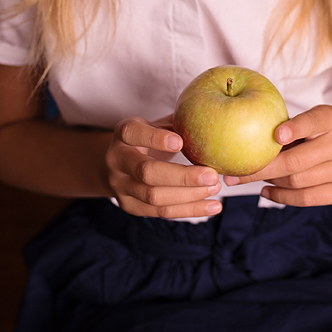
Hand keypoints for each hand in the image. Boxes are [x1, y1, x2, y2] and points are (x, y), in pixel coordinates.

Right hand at [106, 116, 221, 218]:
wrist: (119, 165)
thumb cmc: (148, 139)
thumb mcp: (156, 125)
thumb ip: (176, 124)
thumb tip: (209, 120)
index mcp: (123, 134)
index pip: (132, 133)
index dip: (155, 138)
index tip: (180, 142)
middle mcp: (116, 161)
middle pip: (146, 172)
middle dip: (182, 176)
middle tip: (211, 175)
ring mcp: (121, 187)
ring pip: (155, 197)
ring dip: (189, 195)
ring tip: (215, 187)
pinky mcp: (131, 206)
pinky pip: (162, 212)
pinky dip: (190, 210)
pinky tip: (213, 205)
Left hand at [223, 104, 331, 206]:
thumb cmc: (312, 135)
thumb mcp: (303, 123)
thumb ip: (282, 128)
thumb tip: (237, 140)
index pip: (314, 120)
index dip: (296, 128)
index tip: (276, 135)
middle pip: (297, 160)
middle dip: (261, 168)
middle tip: (233, 173)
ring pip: (298, 181)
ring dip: (270, 182)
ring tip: (252, 178)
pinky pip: (306, 198)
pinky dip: (281, 196)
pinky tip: (265, 192)